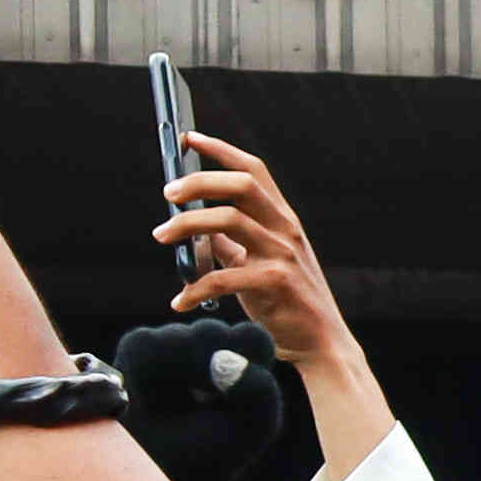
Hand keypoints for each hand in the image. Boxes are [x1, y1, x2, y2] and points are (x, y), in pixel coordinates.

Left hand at [152, 133, 361, 374]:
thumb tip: (195, 229)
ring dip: (186, 224)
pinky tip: (180, 301)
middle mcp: (286, 229)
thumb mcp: (259, 261)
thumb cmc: (285, 301)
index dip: (219, 150)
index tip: (188, 138)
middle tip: (168, 192)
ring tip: (161, 235)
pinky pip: (224, 277)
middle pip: (241, 185)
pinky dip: (194, 288)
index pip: (253, 171)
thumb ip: (232, 242)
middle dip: (199, 181)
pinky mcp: (276, 282)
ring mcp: (283, 254)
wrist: (319, 342)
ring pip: (228, 220)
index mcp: (282, 219)